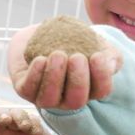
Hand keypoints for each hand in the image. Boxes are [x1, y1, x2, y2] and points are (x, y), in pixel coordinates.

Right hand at [0, 108, 51, 134]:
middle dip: (19, 116)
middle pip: (15, 113)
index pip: (31, 118)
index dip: (33, 121)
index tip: (34, 132)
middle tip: (23, 125)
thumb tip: (38, 128)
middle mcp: (15, 130)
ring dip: (1, 114)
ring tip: (5, 120)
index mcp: (30, 132)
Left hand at [7, 23, 121, 109]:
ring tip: (58, 54)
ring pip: (49, 100)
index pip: (101, 91)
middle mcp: (67, 98)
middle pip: (76, 101)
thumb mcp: (96, 44)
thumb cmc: (73, 41)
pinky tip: (41, 58)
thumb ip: (109, 54)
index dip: (102, 76)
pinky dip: (35, 75)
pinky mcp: (25, 89)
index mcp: (89, 88)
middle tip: (77, 57)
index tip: (97, 55)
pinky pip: (29, 90)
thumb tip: (109, 63)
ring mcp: (45, 96)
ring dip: (55, 78)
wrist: (42, 33)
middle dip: (78, 80)